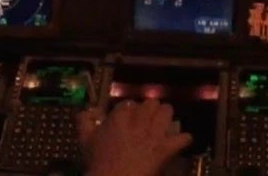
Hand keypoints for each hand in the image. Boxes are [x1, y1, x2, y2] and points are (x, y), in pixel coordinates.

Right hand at [77, 99, 191, 175]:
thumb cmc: (98, 163)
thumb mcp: (85, 141)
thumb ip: (84, 123)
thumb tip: (85, 111)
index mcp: (120, 116)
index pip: (129, 104)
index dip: (130, 111)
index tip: (128, 119)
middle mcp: (140, 120)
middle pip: (151, 103)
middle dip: (151, 111)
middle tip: (148, 121)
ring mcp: (155, 133)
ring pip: (167, 111)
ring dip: (166, 118)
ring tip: (163, 126)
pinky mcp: (166, 148)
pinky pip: (183, 138)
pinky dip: (183, 140)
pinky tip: (180, 143)